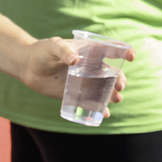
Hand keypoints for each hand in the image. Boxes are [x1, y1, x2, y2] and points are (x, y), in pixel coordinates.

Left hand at [18, 37, 133, 114]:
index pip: (111, 50)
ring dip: (113, 94)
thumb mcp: (53, 46)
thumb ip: (64, 50)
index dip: (123, 52)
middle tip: (120, 87)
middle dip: (120, 79)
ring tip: (117, 100)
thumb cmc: (43, 51)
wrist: (29, 67)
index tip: (131, 56)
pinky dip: (99, 108)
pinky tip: (104, 114)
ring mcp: (85, 81)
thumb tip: (75, 60)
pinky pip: (91, 102)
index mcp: (90, 51)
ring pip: (104, 88)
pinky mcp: (76, 94)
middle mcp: (91, 66)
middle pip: (112, 73)